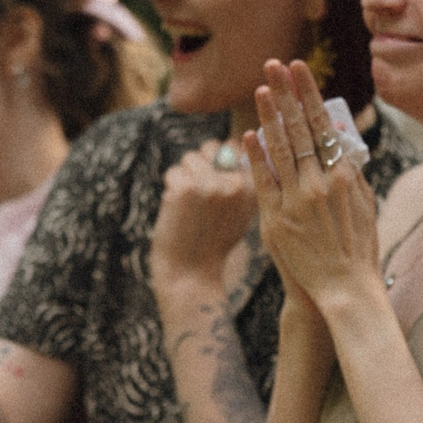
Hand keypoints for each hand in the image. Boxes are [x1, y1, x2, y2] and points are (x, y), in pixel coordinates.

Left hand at [149, 137, 258, 290]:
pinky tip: (178, 212)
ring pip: (188, 159)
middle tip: (198, 198)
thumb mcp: (238, 213)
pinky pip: (173, 173)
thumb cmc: (212, 243)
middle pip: (209, 148)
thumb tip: (225, 147)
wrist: (192, 274)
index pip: (235, 148)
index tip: (214, 181)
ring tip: (189, 207)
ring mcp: (210, 184)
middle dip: (199, 166)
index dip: (219, 159)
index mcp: (252, 188)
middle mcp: (235, 184)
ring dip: (182, 178)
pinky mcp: (186, 189)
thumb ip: (237, 182)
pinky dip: (170, 189)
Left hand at [250, 60, 381, 306]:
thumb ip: (351, 172)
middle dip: (285, 94)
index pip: (322, 124)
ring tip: (259, 89)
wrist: (345, 290)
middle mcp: (320, 184)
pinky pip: (264, 182)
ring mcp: (297, 201)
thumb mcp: (364, 205)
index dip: (308, 94)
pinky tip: (248, 135)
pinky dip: (256, 157)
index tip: (298, 68)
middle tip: (273, 64)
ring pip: (279, 150)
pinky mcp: (277, 220)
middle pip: (298, 129)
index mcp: (343, 177)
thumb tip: (341, 140)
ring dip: (268, 116)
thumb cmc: (358, 248)